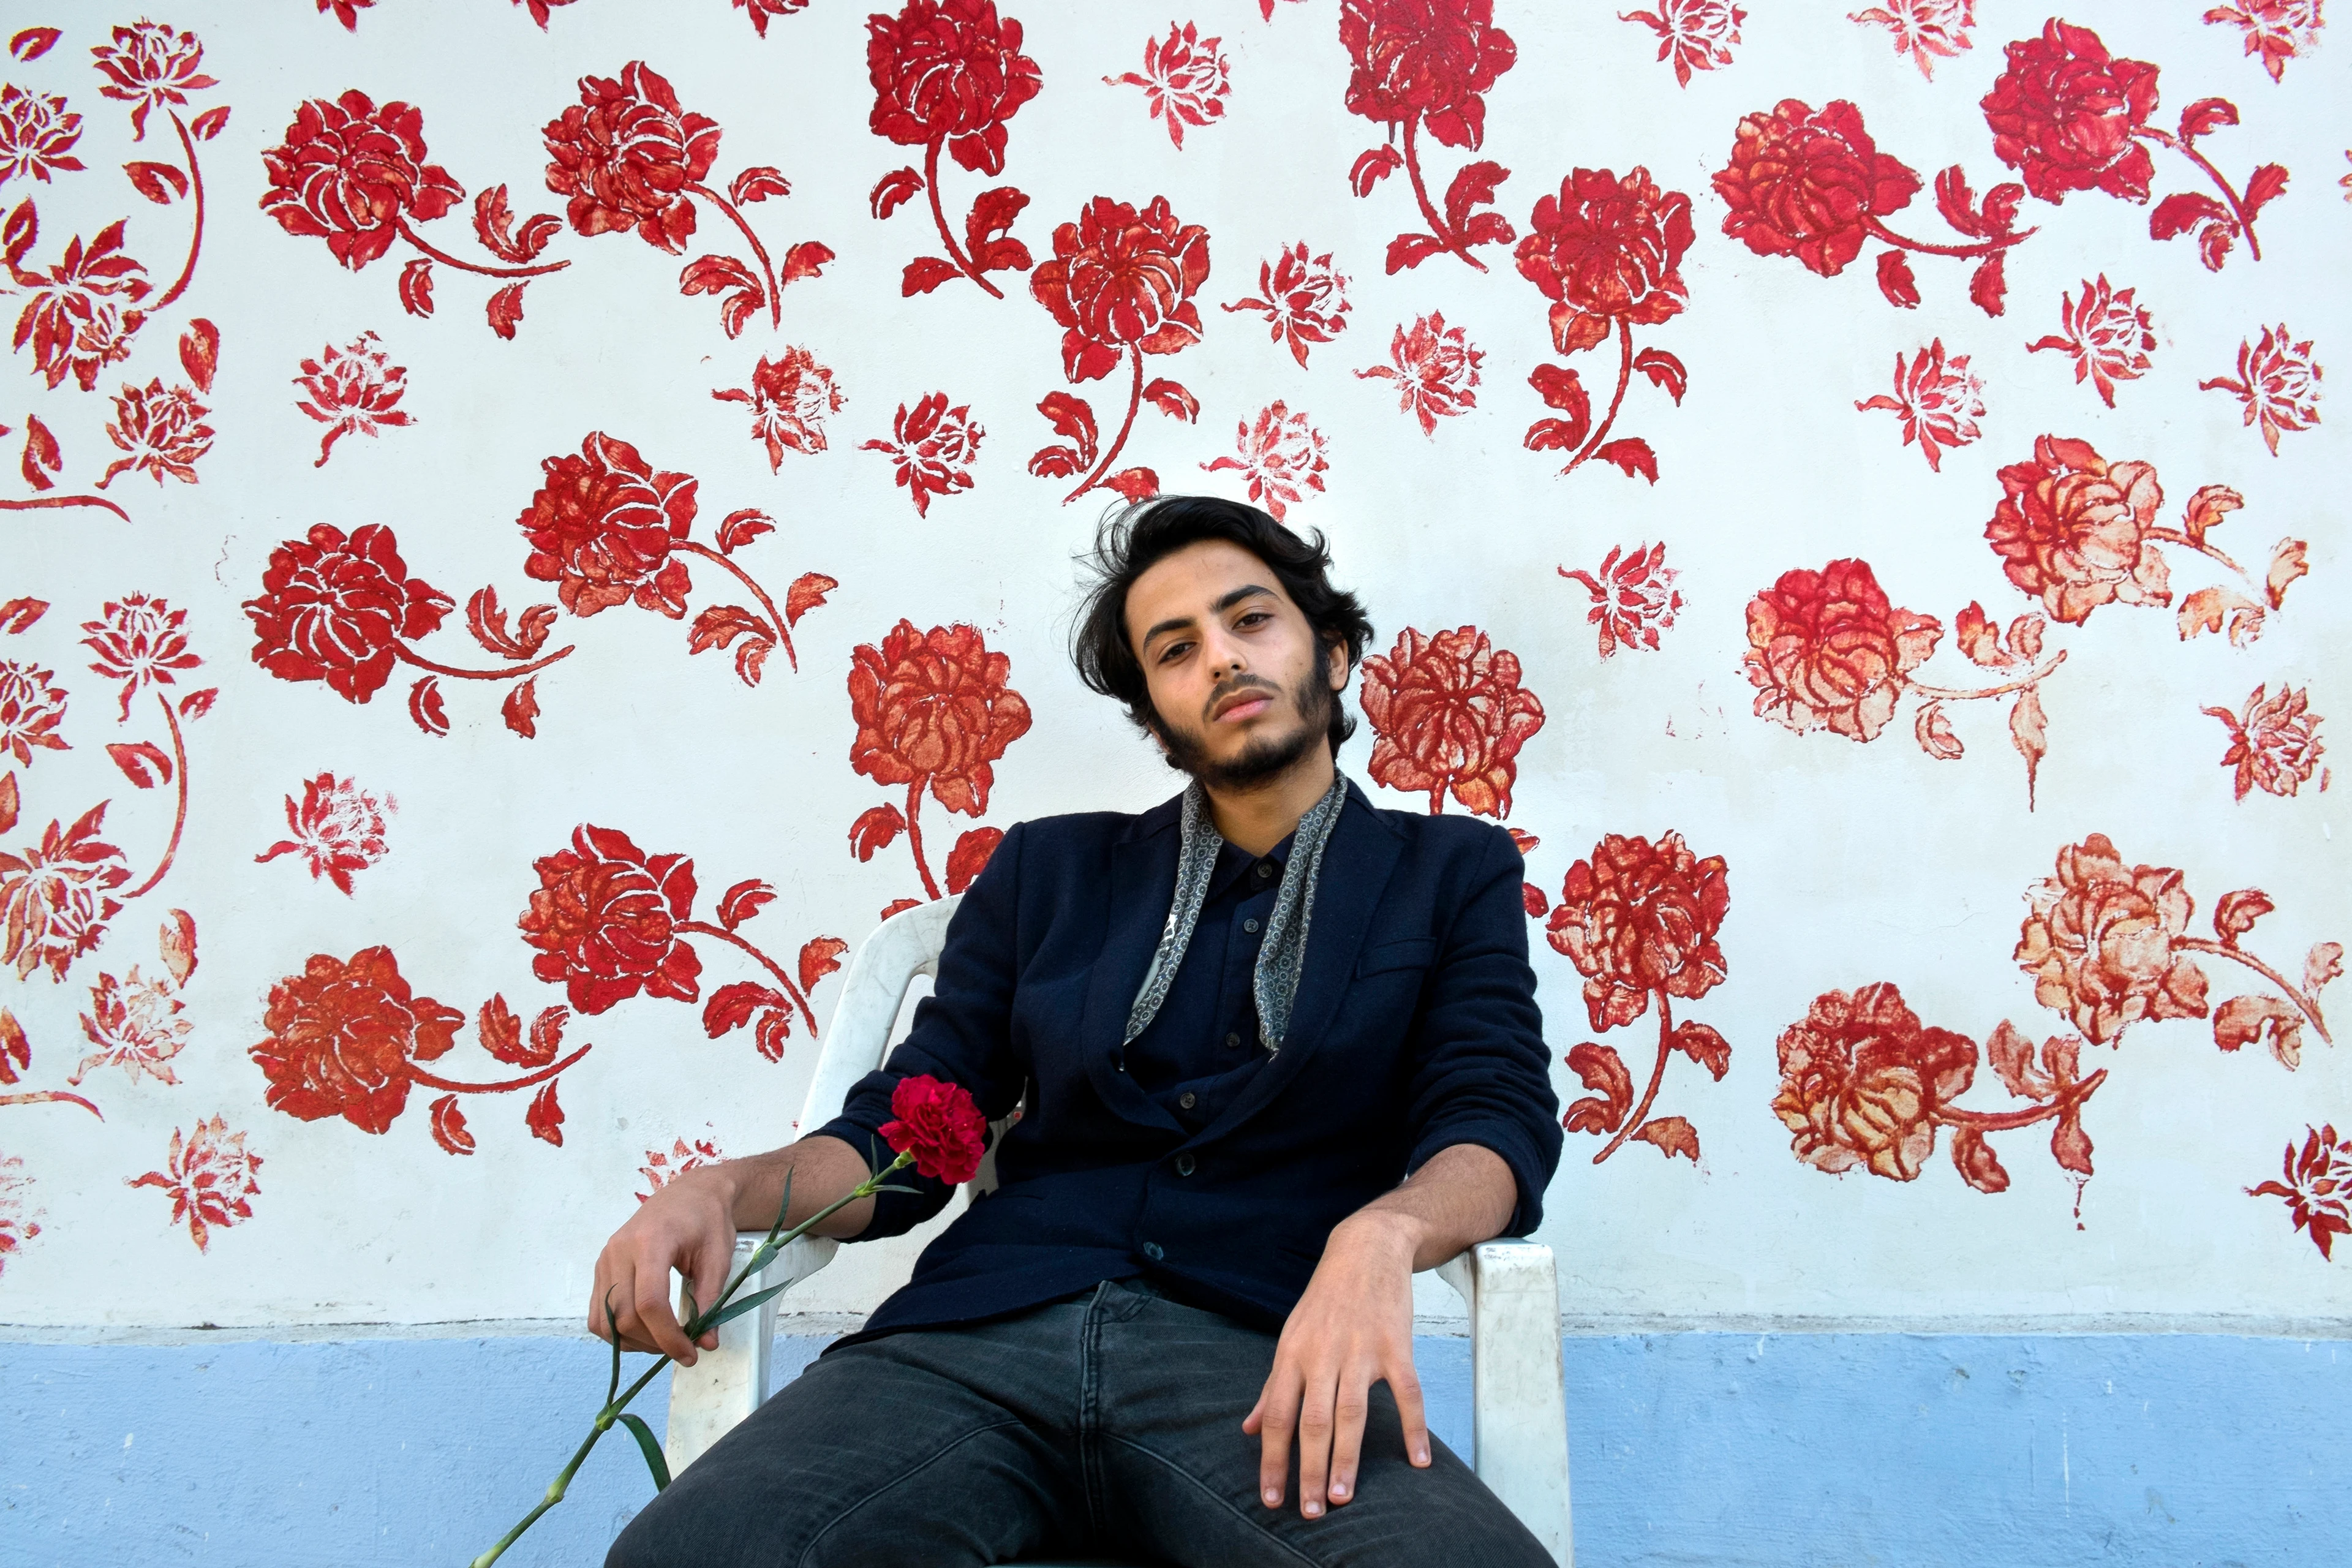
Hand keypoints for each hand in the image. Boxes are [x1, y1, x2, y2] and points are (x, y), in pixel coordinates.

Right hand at [587, 1164, 736, 1364]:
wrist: (689, 1194)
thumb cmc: (707, 1221)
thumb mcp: (718, 1258)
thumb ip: (710, 1302)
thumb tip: (707, 1343)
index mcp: (651, 1242)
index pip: (649, 1302)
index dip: (668, 1336)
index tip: (690, 1353)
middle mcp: (619, 1251)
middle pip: (624, 1316)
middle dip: (654, 1343)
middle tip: (684, 1348)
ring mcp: (605, 1259)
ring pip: (605, 1320)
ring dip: (634, 1341)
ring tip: (664, 1340)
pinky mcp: (601, 1268)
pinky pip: (598, 1313)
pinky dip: (617, 1331)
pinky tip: (644, 1330)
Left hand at [1242, 1210, 1430, 1517]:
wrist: (1366, 1249)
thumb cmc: (1326, 1299)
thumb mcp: (1290, 1337)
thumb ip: (1271, 1386)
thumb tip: (1247, 1427)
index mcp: (1292, 1355)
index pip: (1276, 1415)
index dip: (1272, 1458)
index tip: (1272, 1496)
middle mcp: (1322, 1354)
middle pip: (1313, 1421)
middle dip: (1310, 1469)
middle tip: (1311, 1510)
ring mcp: (1360, 1350)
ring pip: (1352, 1413)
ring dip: (1347, 1457)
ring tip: (1343, 1496)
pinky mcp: (1396, 1344)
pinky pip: (1407, 1392)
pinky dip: (1413, 1427)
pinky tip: (1417, 1460)